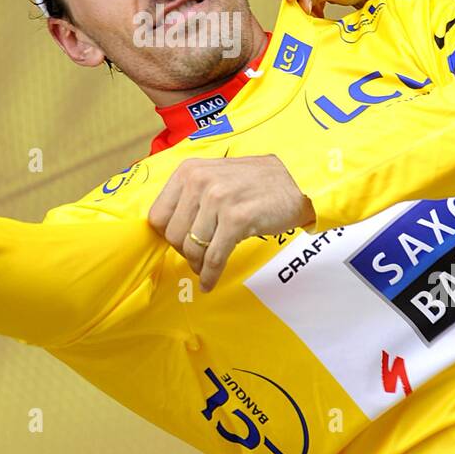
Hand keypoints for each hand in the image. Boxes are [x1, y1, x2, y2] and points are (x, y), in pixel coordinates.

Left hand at [148, 154, 314, 291]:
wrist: (297, 181)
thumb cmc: (257, 182)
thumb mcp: (216, 174)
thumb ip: (191, 195)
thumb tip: (167, 229)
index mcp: (189, 170)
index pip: (157, 215)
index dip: (167, 235)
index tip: (180, 242)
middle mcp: (199, 181)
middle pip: (172, 235)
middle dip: (184, 252)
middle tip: (198, 257)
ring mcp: (218, 199)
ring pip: (192, 248)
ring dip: (198, 265)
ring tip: (206, 268)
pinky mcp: (236, 219)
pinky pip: (214, 257)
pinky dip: (210, 275)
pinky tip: (209, 282)